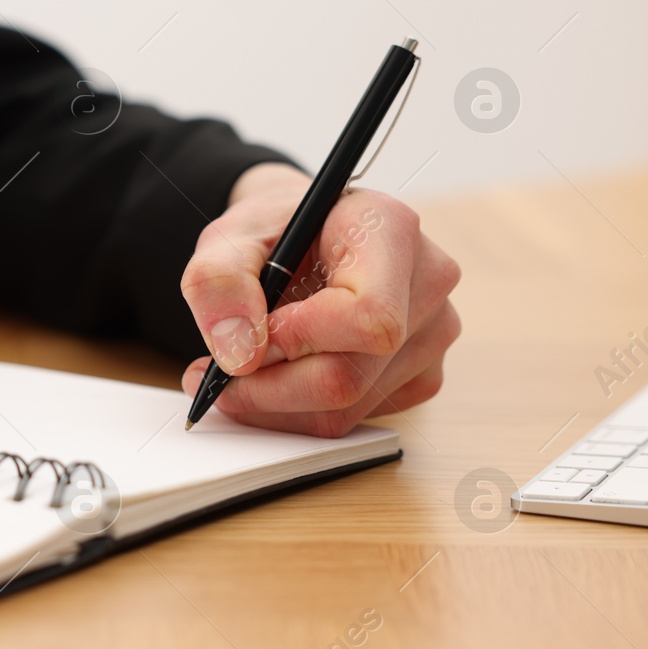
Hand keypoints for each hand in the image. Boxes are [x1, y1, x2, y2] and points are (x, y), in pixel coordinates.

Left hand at [178, 163, 460, 436]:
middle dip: (268, 387)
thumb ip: (218, 282)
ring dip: (274, 404)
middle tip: (214, 376)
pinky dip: (298, 412)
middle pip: (350, 376)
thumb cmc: (275, 229)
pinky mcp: (422, 373)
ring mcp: (433, 333)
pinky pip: (354, 419)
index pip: (368, 317)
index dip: (298, 341)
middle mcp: (428, 282)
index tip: (250, 337)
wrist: (306, 234)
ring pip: (347, 409)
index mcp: (391, 231)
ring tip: (236, 371)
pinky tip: (275, 377)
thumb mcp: (229, 235)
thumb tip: (238, 356)